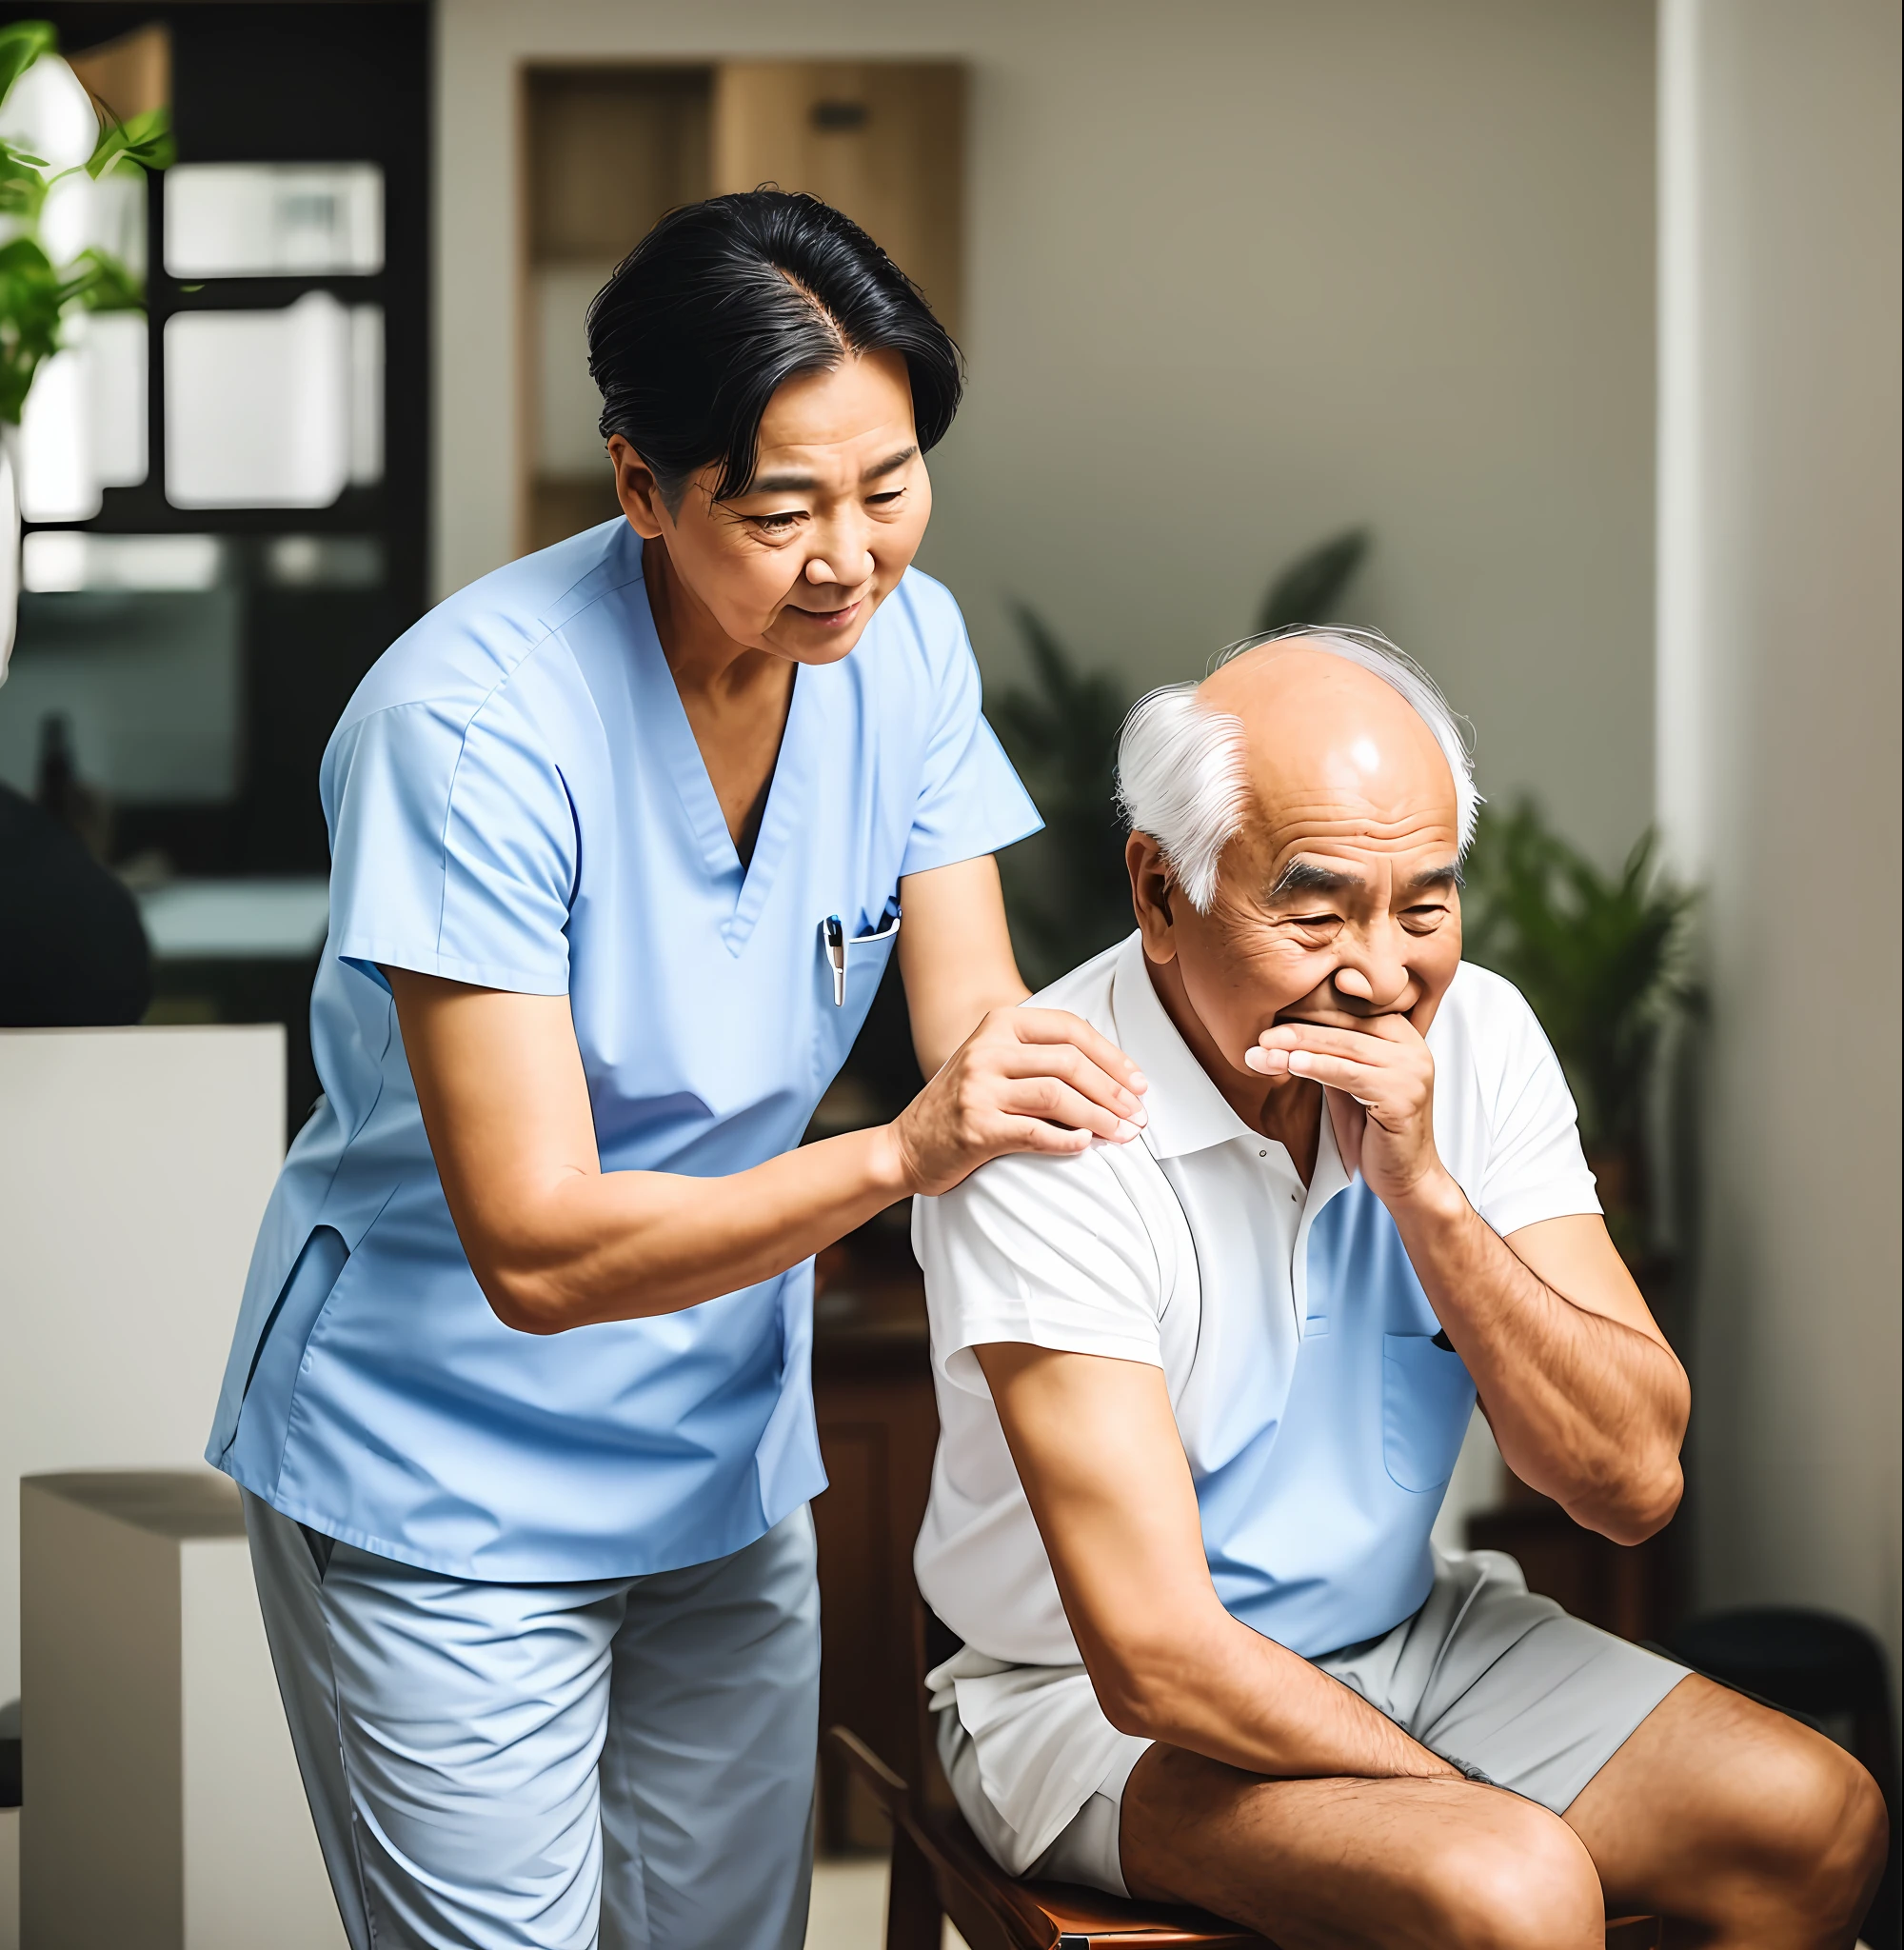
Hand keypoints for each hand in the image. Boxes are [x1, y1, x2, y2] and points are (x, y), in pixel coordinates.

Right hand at [887, 1008, 1147, 1197]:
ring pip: (1058, 1096)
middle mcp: (987, 1051)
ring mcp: (979, 1089)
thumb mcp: (994, 1062)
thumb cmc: (963, 1106)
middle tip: (1137, 1114)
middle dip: (1113, 1090)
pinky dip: (1068, 1140)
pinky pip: (1036, 1132)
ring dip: (1100, 1117)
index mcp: (998, 1025)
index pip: (1070, 1029)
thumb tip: (1113, 1073)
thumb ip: (1039, 1055)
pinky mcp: (976, 1128)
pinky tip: (1086, 1145)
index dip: (1111, 1056)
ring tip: (1123, 1134)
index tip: (1137, 1082)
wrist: (906, 1146)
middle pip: (1069, 1063)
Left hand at [1246, 1013, 1447, 1207]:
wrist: (1407, 1175)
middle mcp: (1413, 1049)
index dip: (1312, 1009)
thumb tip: (1283, 1034)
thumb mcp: (1351, 1081)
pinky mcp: (1403, 1097)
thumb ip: (1331, 1054)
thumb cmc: (1376, 1130)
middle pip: (1348, 1026)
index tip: (1275, 1012)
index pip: (1352, 1010)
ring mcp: (1412, 1071)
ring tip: (1268, 1048)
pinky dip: (1318, 1067)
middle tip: (1263, 1034)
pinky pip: (1350, 1075)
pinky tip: (1293, 1064)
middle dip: (1301, 1028)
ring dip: (1301, 1046)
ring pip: (1347, 1047)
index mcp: (1403, 1036)